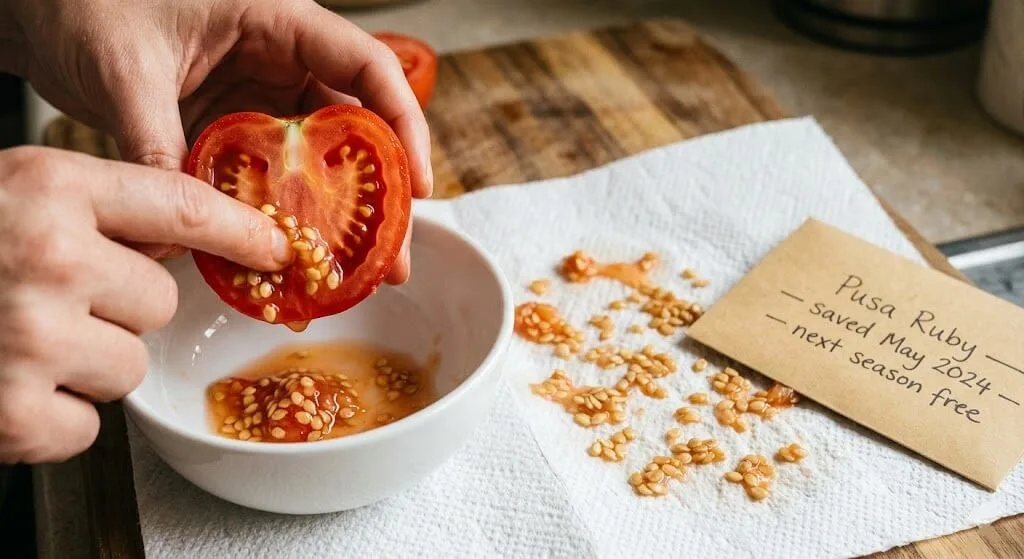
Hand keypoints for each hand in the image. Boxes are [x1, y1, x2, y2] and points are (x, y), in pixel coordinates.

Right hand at [0, 146, 289, 462]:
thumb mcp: (12, 198)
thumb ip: (94, 210)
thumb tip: (186, 239)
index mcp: (45, 186)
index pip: (180, 203)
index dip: (241, 228)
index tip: (278, 248)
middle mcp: (45, 255)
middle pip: (160, 298)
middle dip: (119, 308)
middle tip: (47, 302)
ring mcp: (30, 337)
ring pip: (132, 366)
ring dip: (87, 365)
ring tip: (19, 344)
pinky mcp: (14, 415)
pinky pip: (89, 425)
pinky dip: (53, 418)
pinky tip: (6, 387)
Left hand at [1, 0, 430, 282]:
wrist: (37, 8)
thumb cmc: (82, 2)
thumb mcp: (126, 71)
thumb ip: (159, 145)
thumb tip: (179, 229)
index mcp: (275, 20)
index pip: (366, 66)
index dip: (403, 124)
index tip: (417, 186)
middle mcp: (279, 58)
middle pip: (354, 127)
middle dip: (380, 195)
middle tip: (393, 258)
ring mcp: (255, 95)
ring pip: (315, 159)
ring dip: (335, 216)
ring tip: (352, 271)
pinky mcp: (228, 126)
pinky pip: (266, 175)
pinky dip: (278, 214)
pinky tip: (287, 254)